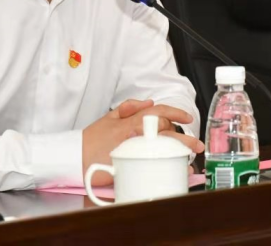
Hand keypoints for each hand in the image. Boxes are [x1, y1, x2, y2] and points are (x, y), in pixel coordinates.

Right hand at [82, 100, 203, 184]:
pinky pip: (155, 165)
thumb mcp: (108, 117)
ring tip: (189, 158)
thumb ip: (128, 107)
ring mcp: (134, 150)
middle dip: (184, 138)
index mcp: (130, 120)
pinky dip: (167, 166)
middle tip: (196, 145)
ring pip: (163, 147)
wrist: (74, 159)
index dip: (176, 113)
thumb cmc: (89, 140)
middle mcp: (135, 133)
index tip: (187, 118)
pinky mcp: (130, 165)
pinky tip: (175, 170)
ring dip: (179, 152)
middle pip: (166, 131)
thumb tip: (147, 101)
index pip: (159, 111)